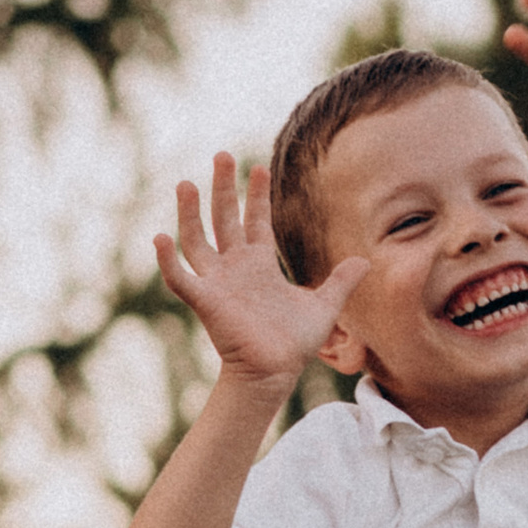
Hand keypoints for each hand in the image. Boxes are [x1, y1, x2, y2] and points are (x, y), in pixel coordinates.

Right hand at [153, 159, 368, 390]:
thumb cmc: (292, 344)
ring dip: (189, 213)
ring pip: (197, 240)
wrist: (274, 373)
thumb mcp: (324, 307)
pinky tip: (161, 237)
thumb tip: (366, 260)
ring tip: (186, 184)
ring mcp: (218, 283)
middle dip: (222, 188)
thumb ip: (341, 282)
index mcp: (260, 266)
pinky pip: (180, 278)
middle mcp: (235, 268)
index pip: (255, 221)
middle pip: (224, 219)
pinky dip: (168, 260)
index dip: (256, 195)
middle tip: (221, 155)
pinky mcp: (206, 301)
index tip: (258, 167)